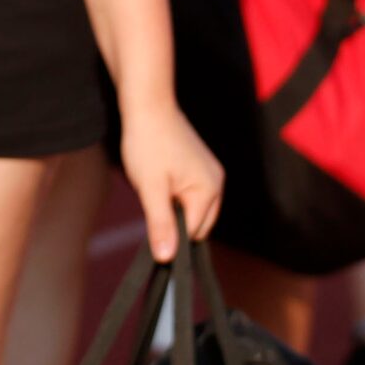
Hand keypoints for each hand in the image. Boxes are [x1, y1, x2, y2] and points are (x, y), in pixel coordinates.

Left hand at [116, 99, 221, 263]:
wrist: (147, 105)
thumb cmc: (148, 144)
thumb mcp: (150, 188)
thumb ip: (160, 224)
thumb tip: (167, 258)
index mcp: (209, 191)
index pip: (193, 234)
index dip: (171, 234)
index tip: (152, 221)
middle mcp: (217, 184)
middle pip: (196, 225)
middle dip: (173, 220)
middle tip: (152, 196)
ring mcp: (210, 174)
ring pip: (191, 210)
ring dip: (172, 207)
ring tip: (155, 183)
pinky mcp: (201, 167)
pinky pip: (190, 195)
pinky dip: (174, 195)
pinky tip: (160, 177)